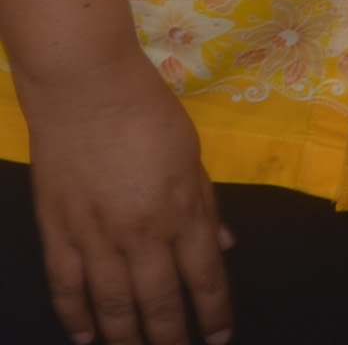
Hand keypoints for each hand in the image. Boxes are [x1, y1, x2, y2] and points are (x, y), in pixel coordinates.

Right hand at [23, 58, 231, 344]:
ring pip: (112, 303)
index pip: (206, 275)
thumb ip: (207, 205)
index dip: (215, 312)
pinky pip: (66, 286)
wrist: (87, 92)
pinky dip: (75, 316)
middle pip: (160, 301)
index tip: (220, 336)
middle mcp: (142, 232)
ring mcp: (96, 236)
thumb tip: (225, 245)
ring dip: (127, 337)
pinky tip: (85, 337)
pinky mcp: (57, 232)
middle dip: (172, 336)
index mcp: (183, 211)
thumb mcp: (194, 157)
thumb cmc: (149, 115)